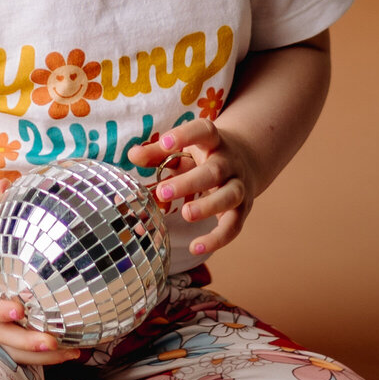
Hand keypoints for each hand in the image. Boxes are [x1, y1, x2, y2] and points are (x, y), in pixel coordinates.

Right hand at [0, 183, 81, 366]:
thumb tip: (2, 185)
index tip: (19, 310)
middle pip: (0, 336)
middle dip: (26, 343)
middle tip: (52, 341)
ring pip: (12, 349)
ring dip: (40, 356)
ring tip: (73, 354)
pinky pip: (19, 347)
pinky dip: (42, 355)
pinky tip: (72, 352)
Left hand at [131, 119, 254, 256]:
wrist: (246, 162)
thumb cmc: (204, 155)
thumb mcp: (184, 148)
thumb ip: (158, 152)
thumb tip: (132, 156)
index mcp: (213, 141)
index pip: (204, 131)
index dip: (186, 135)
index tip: (166, 143)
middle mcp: (229, 162)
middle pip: (214, 171)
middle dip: (189, 183)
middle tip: (163, 192)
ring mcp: (239, 186)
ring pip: (229, 196)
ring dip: (208, 207)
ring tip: (185, 214)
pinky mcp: (242, 210)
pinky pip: (233, 226)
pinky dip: (216, 239)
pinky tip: (195, 247)